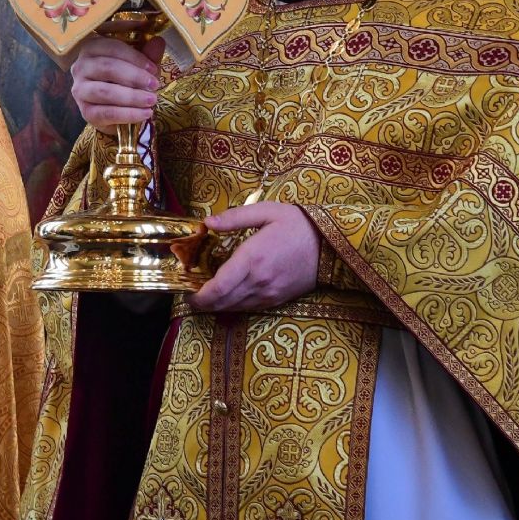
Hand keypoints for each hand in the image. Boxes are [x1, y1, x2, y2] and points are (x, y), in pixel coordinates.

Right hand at [68, 35, 164, 131]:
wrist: (116, 111)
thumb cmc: (126, 81)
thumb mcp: (139, 65)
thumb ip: (147, 54)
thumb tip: (158, 41)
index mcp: (92, 48)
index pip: (112, 48)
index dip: (134, 57)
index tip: (153, 68)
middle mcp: (81, 67)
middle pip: (107, 68)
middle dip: (134, 76)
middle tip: (154, 85)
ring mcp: (80, 90)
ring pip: (105, 91)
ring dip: (132, 96)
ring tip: (152, 100)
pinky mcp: (85, 112)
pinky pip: (107, 113)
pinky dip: (128, 114)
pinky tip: (145, 114)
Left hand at [188, 202, 319, 312]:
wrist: (331, 245)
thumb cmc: (298, 224)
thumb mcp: (266, 211)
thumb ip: (234, 217)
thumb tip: (207, 222)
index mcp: (252, 259)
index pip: (218, 287)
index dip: (199, 295)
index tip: (187, 291)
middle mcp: (259, 281)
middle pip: (222, 301)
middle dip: (203, 302)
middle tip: (190, 294)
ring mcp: (269, 294)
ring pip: (234, 307)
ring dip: (217, 305)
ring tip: (205, 295)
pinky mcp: (277, 299)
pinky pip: (249, 308)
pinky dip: (233, 305)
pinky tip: (228, 296)